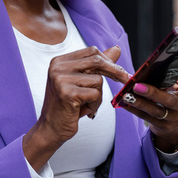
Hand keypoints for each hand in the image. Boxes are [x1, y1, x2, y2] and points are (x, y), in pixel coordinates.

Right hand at [23, 45, 130, 171]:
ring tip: (86, 104)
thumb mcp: (81, 82)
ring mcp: (61, 79)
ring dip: (98, 96)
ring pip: (98, 80)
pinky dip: (95, 104)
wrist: (51, 128)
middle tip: (125, 79)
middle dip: (114, 71)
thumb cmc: (67, 106)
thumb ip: (97, 65)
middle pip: (96, 61)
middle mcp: (57, 67)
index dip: (108, 60)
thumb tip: (116, 49)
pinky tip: (84, 111)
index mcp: (59, 61)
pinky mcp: (67, 93)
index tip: (119, 70)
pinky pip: (95, 94)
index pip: (91, 51)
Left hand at [121, 55, 177, 151]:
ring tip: (127, 95)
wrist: (175, 126)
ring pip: (155, 111)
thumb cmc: (176, 98)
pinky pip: (146, 118)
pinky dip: (134, 110)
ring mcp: (174, 119)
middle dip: (152, 93)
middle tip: (137, 86)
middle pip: (169, 100)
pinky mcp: (162, 127)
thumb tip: (172, 55)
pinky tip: (124, 103)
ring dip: (139, 103)